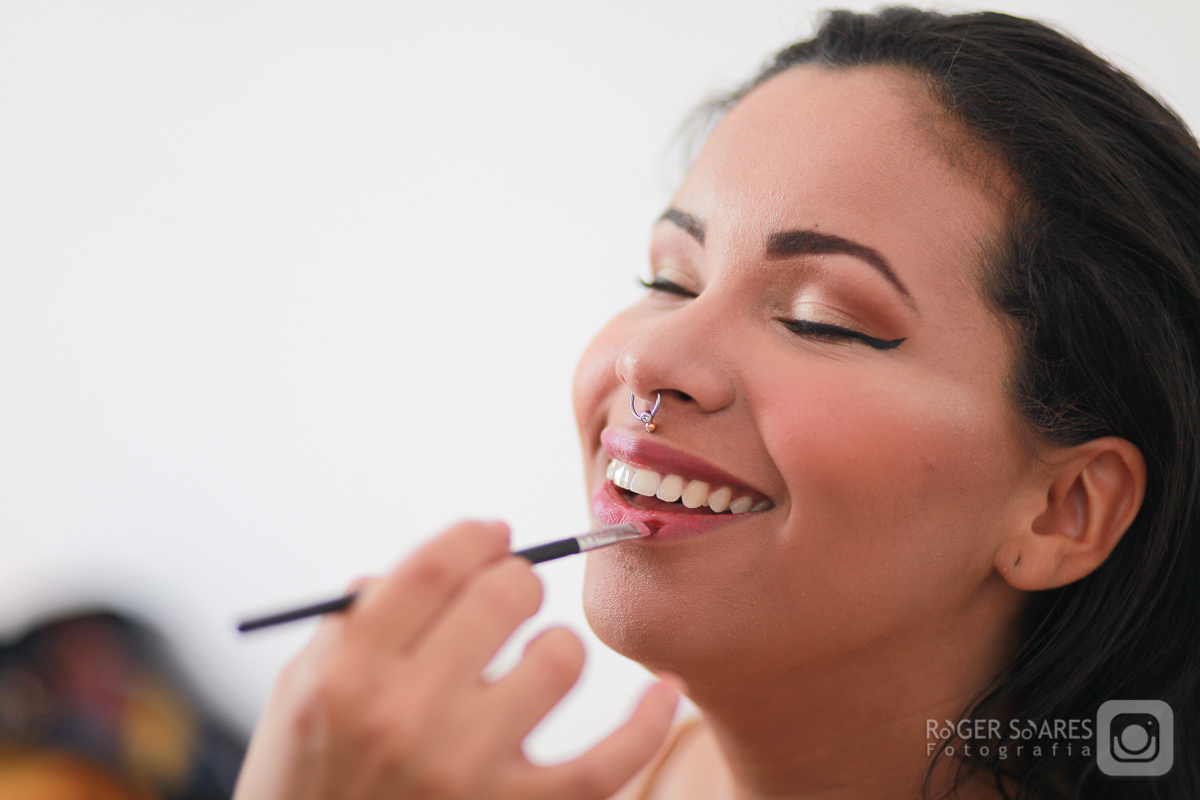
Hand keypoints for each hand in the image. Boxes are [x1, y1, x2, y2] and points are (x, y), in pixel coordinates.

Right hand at [233, 520, 678, 799]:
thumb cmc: (305, 782)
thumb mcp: (297, 696)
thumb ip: (350, 625)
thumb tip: (426, 569)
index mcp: (347, 673)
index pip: (437, 568)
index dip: (477, 537)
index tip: (493, 536)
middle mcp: (406, 716)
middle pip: (504, 597)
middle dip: (517, 581)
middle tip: (512, 596)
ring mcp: (465, 772)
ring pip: (560, 661)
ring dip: (558, 647)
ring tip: (538, 661)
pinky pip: (606, 764)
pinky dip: (646, 723)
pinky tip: (665, 692)